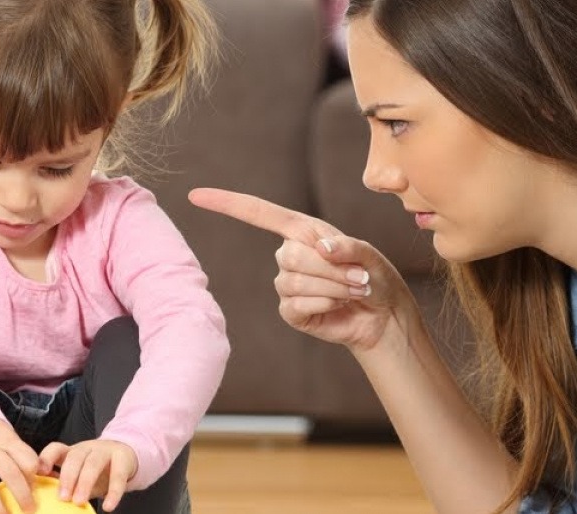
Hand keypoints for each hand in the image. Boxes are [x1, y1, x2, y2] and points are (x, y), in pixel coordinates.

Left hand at [37, 439, 137, 511]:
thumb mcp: (80, 475)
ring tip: (79, 501)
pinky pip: (118, 476)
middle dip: (67, 478)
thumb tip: (48, 498)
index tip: (40, 473)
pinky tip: (108, 506)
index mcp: (72, 451)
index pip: (56, 449)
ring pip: (93, 463)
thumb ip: (66, 483)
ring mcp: (105, 451)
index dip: (46, 458)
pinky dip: (113, 492)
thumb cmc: (97, 470)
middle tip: (63, 497)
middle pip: (75, 457)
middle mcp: (87, 448)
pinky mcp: (123, 458)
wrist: (126, 456)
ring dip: (85, 483)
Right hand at [188, 187, 422, 349]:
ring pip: (293, 281)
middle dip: (330, 268)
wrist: (381, 313)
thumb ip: (347, 247)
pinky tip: (338, 304)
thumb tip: (321, 248)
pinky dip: (324, 302)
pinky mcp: (291, 310)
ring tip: (355, 289)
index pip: (259, 213)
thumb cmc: (374, 276)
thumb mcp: (367, 254)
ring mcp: (286, 284)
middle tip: (359, 276)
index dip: (227, 203)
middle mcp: (288, 254)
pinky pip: (295, 304)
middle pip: (288, 255)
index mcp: (301, 231)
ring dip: (333, 286)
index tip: (196, 195)